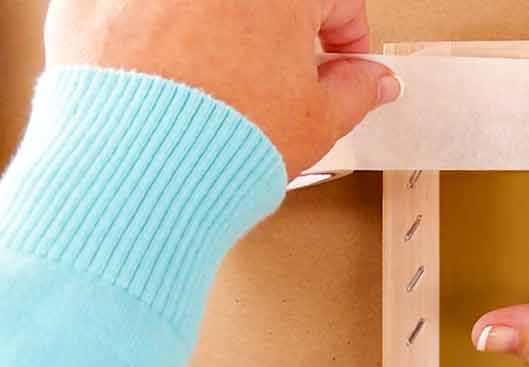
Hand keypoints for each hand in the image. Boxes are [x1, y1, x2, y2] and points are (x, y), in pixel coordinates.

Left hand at [43, 0, 399, 176]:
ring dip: (217, 30)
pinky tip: (167, 76)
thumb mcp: (316, 121)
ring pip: (203, 6)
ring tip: (218, 83)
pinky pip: (141, 9)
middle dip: (280, 32)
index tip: (341, 62)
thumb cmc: (222, 140)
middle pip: (266, 1)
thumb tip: (369, 81)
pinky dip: (156, 33)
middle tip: (279, 76)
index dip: (348, 37)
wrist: (138, 168)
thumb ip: (354, 91)